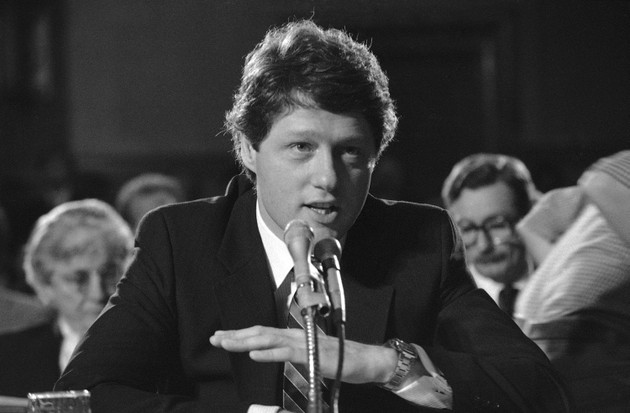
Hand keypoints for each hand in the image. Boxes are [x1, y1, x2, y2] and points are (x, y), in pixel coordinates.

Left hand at [210, 325, 396, 383]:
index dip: (240, 334)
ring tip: (227, 343)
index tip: (221, 337)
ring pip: (270, 339)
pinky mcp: (312, 354)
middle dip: (236, 336)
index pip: (262, 333)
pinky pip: (288, 353)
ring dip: (246, 341)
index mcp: (293, 336)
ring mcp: (304, 343)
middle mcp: (296, 335)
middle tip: (215, 338)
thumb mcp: (309, 355)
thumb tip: (272, 352)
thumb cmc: (338, 358)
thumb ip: (292, 352)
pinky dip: (270, 353)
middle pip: (261, 333)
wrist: (365, 360)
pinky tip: (255, 354)